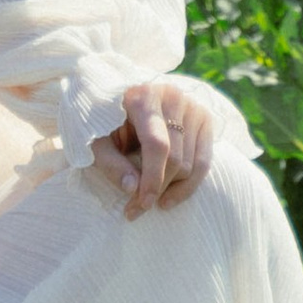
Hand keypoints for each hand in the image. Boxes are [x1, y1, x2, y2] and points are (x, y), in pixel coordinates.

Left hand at [89, 79, 213, 218]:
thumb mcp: (98, 139)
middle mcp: (172, 96)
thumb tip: (132, 188)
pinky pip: (204, 163)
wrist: (127, 99)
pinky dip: (188, 186)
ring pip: (190, 165)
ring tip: (150, 198)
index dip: (152, 178)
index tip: (142, 203)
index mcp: (143, 96)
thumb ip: (110, 162)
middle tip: (138, 206)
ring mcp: (192, 106)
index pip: (157, 145)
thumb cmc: (109, 122)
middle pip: (175, 159)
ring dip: (170, 189)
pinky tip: (170, 197)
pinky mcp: (204, 118)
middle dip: (158, 188)